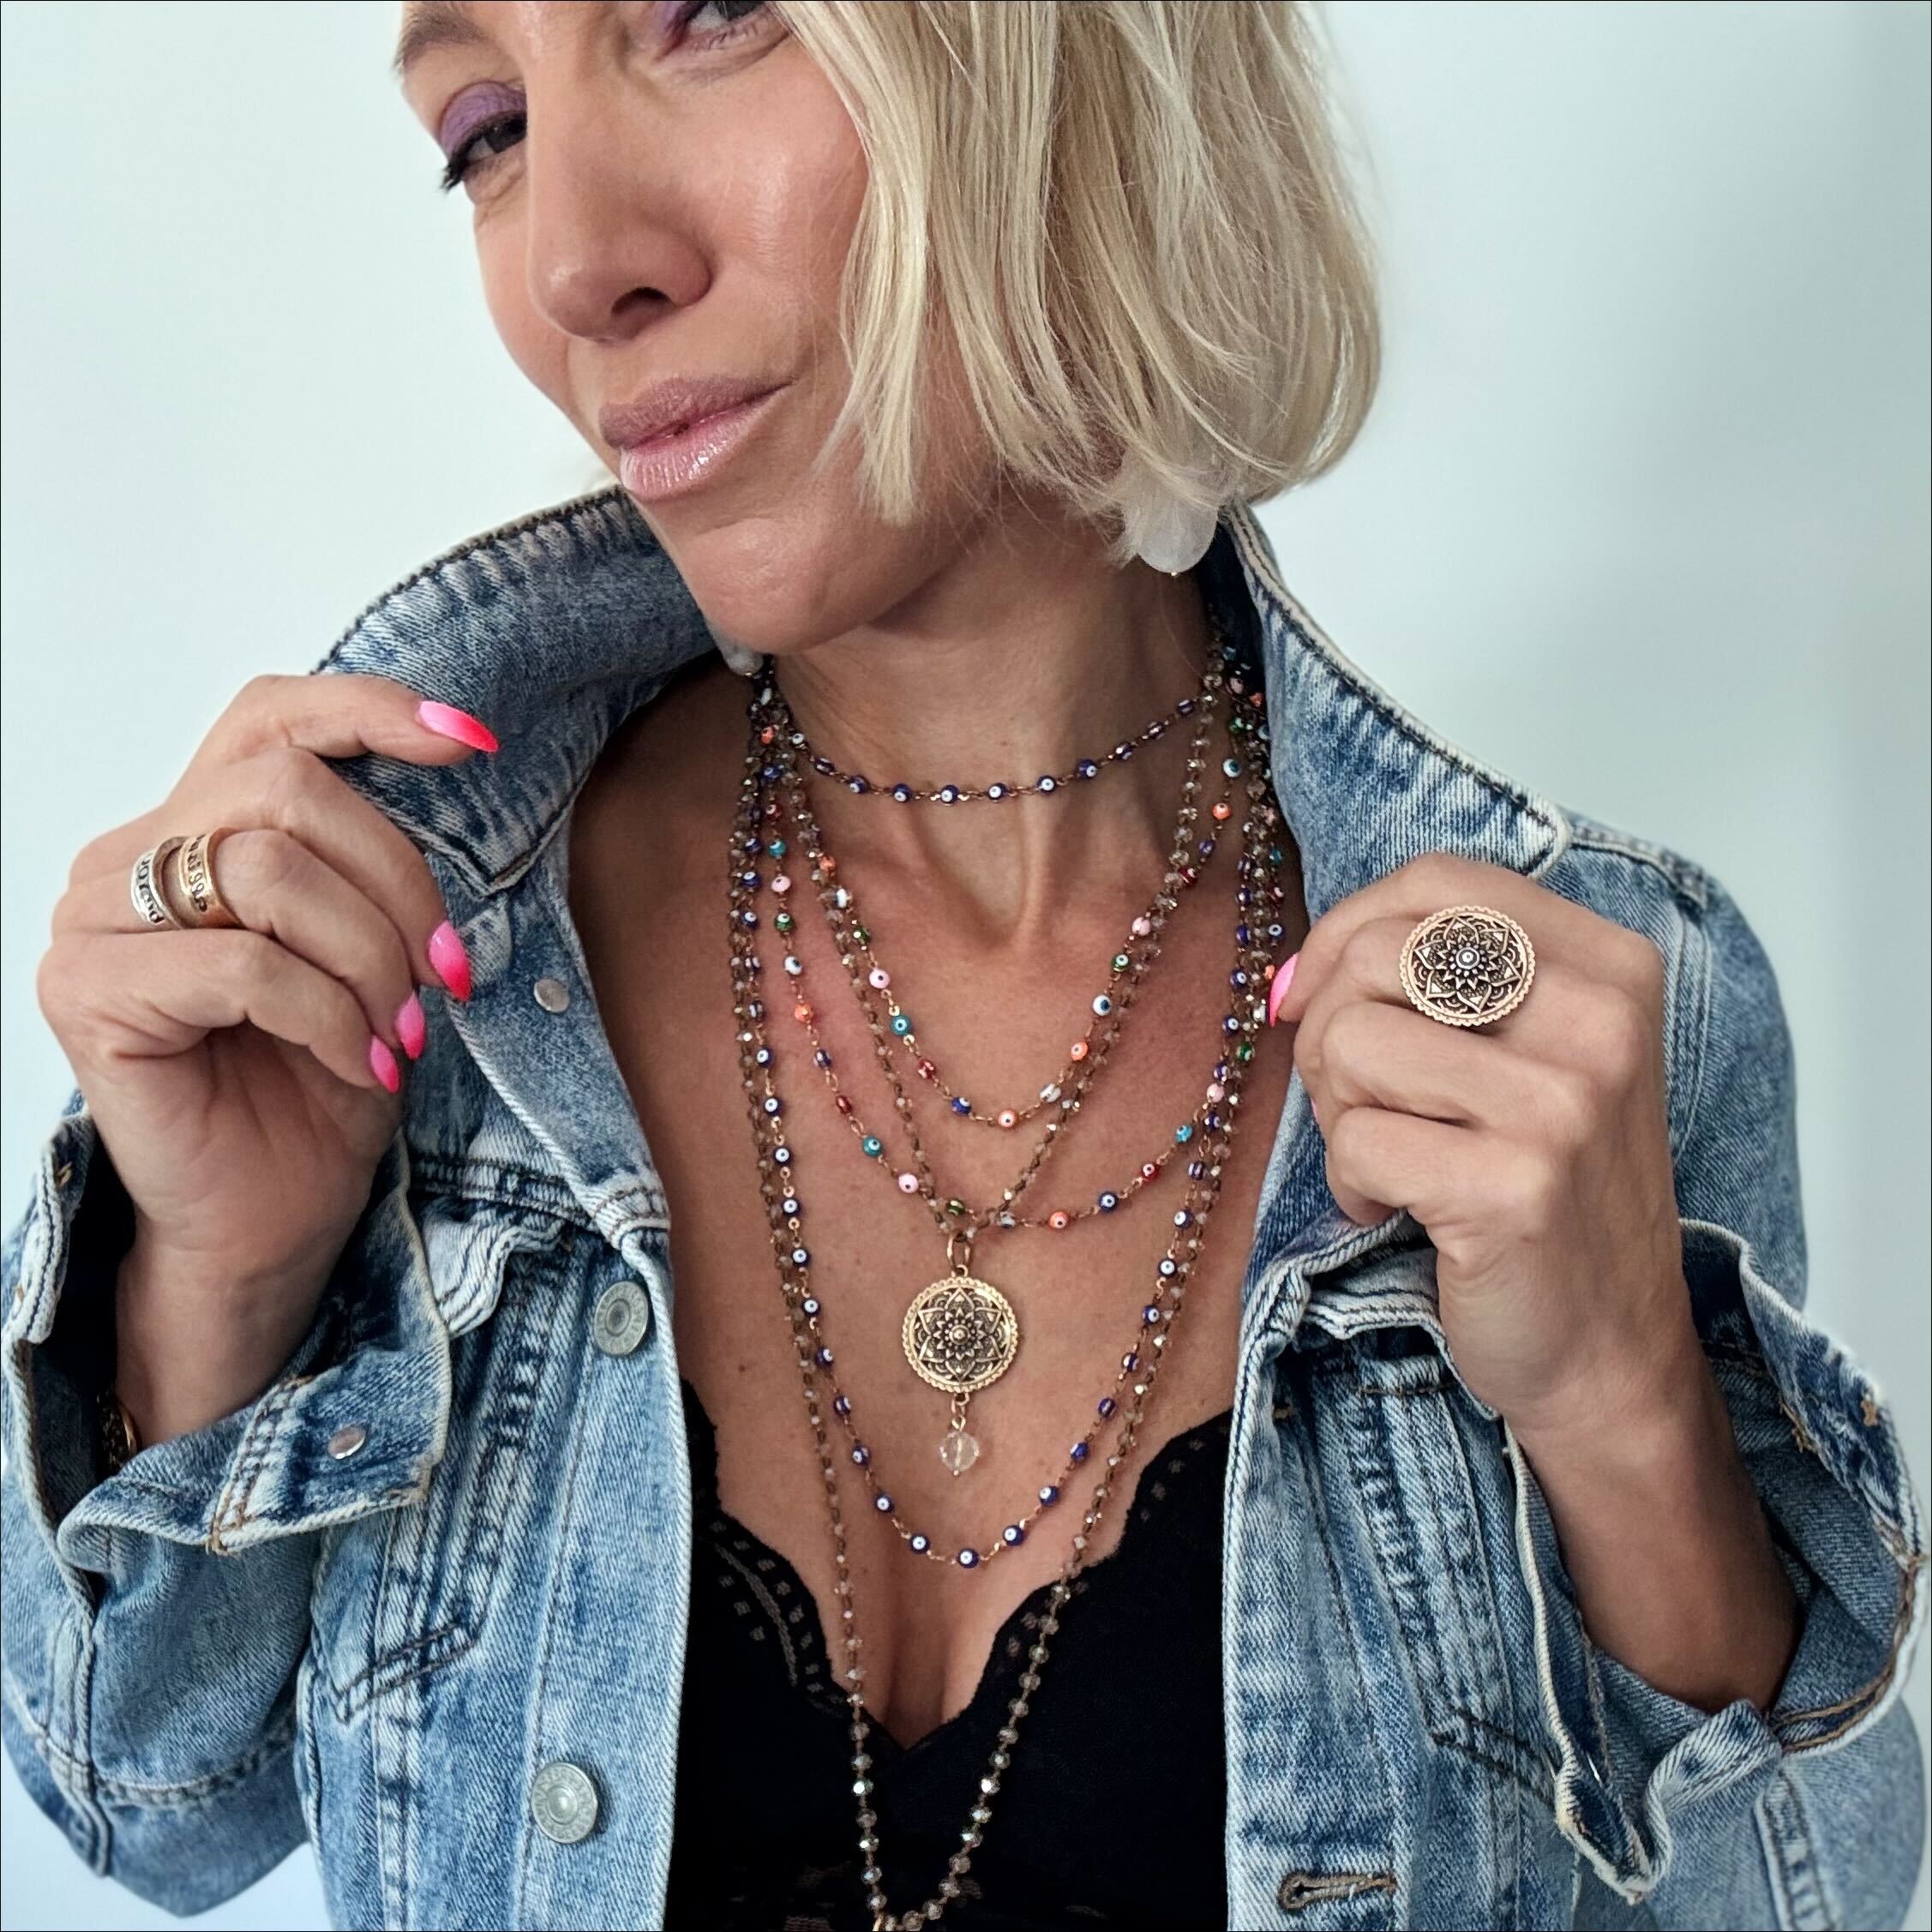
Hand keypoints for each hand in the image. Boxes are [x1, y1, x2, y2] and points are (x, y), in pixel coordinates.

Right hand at [36, 673, 493, 1440]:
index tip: (472, 743)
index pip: (269, 716)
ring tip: (400, 1030)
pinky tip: (360, 1063)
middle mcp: (125, 856)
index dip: (372, 711)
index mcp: (191, 826)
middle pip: (286, 790)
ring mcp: (92, 921)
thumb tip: (456, 752)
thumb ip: (371, 857)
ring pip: (268, 870)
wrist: (272, 1215)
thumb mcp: (371, 946)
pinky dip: (329, 1015)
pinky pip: (246, 966)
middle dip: (398, 882)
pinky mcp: (89, 993)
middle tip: (444, 975)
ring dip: (368, 956)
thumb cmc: (324, 1079)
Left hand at [1269, 850, 1695, 1440]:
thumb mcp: (1525, 1055)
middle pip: (1378, 955)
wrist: (1612, 1350)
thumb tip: (1288, 977)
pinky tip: (1402, 1212)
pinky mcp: (1514, 1189)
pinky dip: (1351, 1184)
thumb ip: (1428, 983)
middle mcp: (1600, 1020)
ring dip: (1338, 1112)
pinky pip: (1354, 1142)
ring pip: (1352, 1043)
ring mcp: (1564, 1105)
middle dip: (1329, 1030)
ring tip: (1393, 1157)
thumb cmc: (1545, 1190)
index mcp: (1609, 965)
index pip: (1438, 882)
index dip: (1346, 928)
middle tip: (1361, 1102)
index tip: (1317, 994)